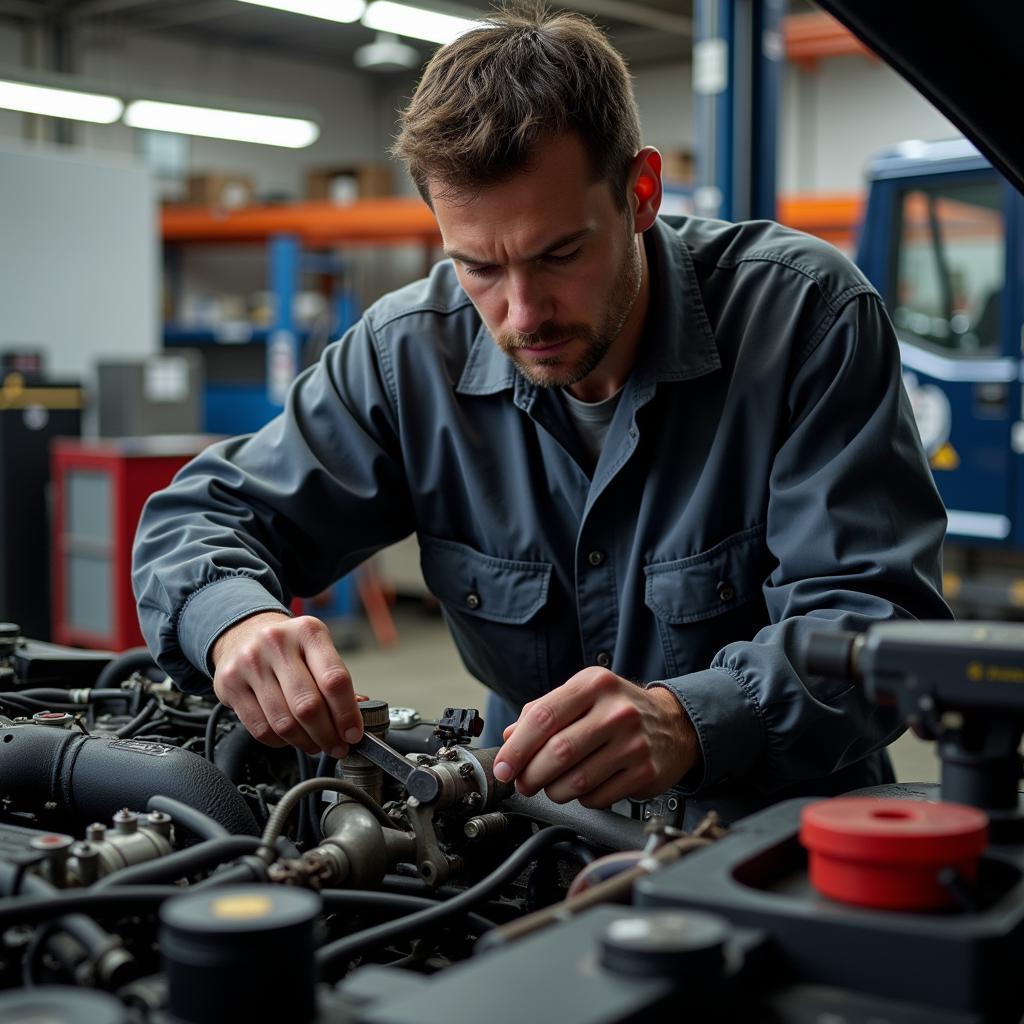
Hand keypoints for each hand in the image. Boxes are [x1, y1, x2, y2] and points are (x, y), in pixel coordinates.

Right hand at [211, 612, 362, 757]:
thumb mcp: (317, 648)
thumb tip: (357, 715)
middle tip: (338, 746)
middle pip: (308, 705)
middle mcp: (277, 643)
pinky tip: (291, 738)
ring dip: (305, 742)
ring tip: (316, 745)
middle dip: (328, 735)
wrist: (243, 633)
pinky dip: (281, 742)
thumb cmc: (288, 646)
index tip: (354, 734)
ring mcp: (250, 663)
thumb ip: (336, 679)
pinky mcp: (229, 684)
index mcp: (308, 632)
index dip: (347, 714)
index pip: (334, 680)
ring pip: (283, 722)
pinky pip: (260, 729)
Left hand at [492, 669, 698, 807]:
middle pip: (558, 752)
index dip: (516, 747)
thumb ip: (543, 711)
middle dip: (531, 774)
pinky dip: (581, 799)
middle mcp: (616, 710)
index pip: (543, 716)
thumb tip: (508, 737)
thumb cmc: (617, 709)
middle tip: (523, 782)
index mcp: (593, 684)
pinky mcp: (644, 772)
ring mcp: (633, 743)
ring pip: (576, 780)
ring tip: (551, 786)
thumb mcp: (583, 695)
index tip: (503, 767)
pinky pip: (597, 797)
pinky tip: (583, 788)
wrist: (674, 725)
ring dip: (554, 791)